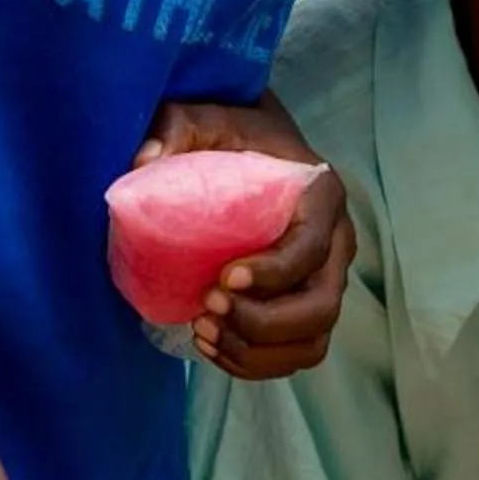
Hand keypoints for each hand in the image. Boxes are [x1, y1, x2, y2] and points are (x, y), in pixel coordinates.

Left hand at [137, 98, 353, 377]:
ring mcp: (325, 280)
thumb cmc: (235, 136)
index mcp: (322, 197)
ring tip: (204, 331)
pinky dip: (255, 362)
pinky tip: (212, 344)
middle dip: (263, 322)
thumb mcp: (207, 117)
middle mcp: (336, 244)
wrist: (257, 148)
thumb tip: (142, 161)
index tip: (222, 279)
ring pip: (313, 341)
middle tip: (207, 309)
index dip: (273, 274)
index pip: (312, 249)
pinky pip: (295, 354)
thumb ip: (178, 128)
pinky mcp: (305, 305)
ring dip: (257, 350)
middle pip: (322, 307)